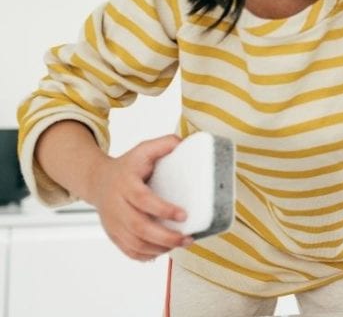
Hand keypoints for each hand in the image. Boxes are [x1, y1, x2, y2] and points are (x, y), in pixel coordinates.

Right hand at [87, 135, 192, 260]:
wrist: (97, 181)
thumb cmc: (127, 166)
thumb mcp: (143, 150)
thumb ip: (164, 144)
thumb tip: (186, 143)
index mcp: (125, 184)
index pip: (143, 200)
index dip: (163, 210)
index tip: (184, 215)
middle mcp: (116, 206)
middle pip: (139, 227)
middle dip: (165, 237)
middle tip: (188, 238)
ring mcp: (113, 223)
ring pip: (134, 243)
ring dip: (160, 248)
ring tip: (182, 244)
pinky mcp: (113, 234)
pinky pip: (129, 251)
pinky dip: (146, 255)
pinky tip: (163, 251)